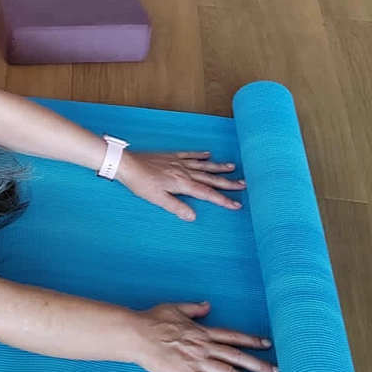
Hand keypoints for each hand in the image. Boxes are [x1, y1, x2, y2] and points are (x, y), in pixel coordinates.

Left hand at [118, 151, 243, 219]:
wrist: (128, 164)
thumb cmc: (141, 183)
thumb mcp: (158, 199)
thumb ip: (176, 207)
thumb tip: (193, 216)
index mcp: (182, 183)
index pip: (207, 193)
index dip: (223, 200)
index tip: (237, 204)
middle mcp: (184, 171)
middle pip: (210, 178)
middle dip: (228, 182)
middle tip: (244, 185)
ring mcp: (178, 162)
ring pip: (203, 165)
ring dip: (218, 167)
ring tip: (233, 168)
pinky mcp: (171, 156)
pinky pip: (189, 155)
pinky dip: (199, 155)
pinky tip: (207, 154)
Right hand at [129, 301, 278, 371]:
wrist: (137, 334)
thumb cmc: (152, 320)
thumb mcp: (175, 308)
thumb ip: (193, 309)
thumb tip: (207, 305)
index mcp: (203, 331)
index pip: (233, 336)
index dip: (251, 340)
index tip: (268, 344)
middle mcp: (205, 346)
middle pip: (238, 356)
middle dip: (260, 364)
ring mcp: (198, 361)